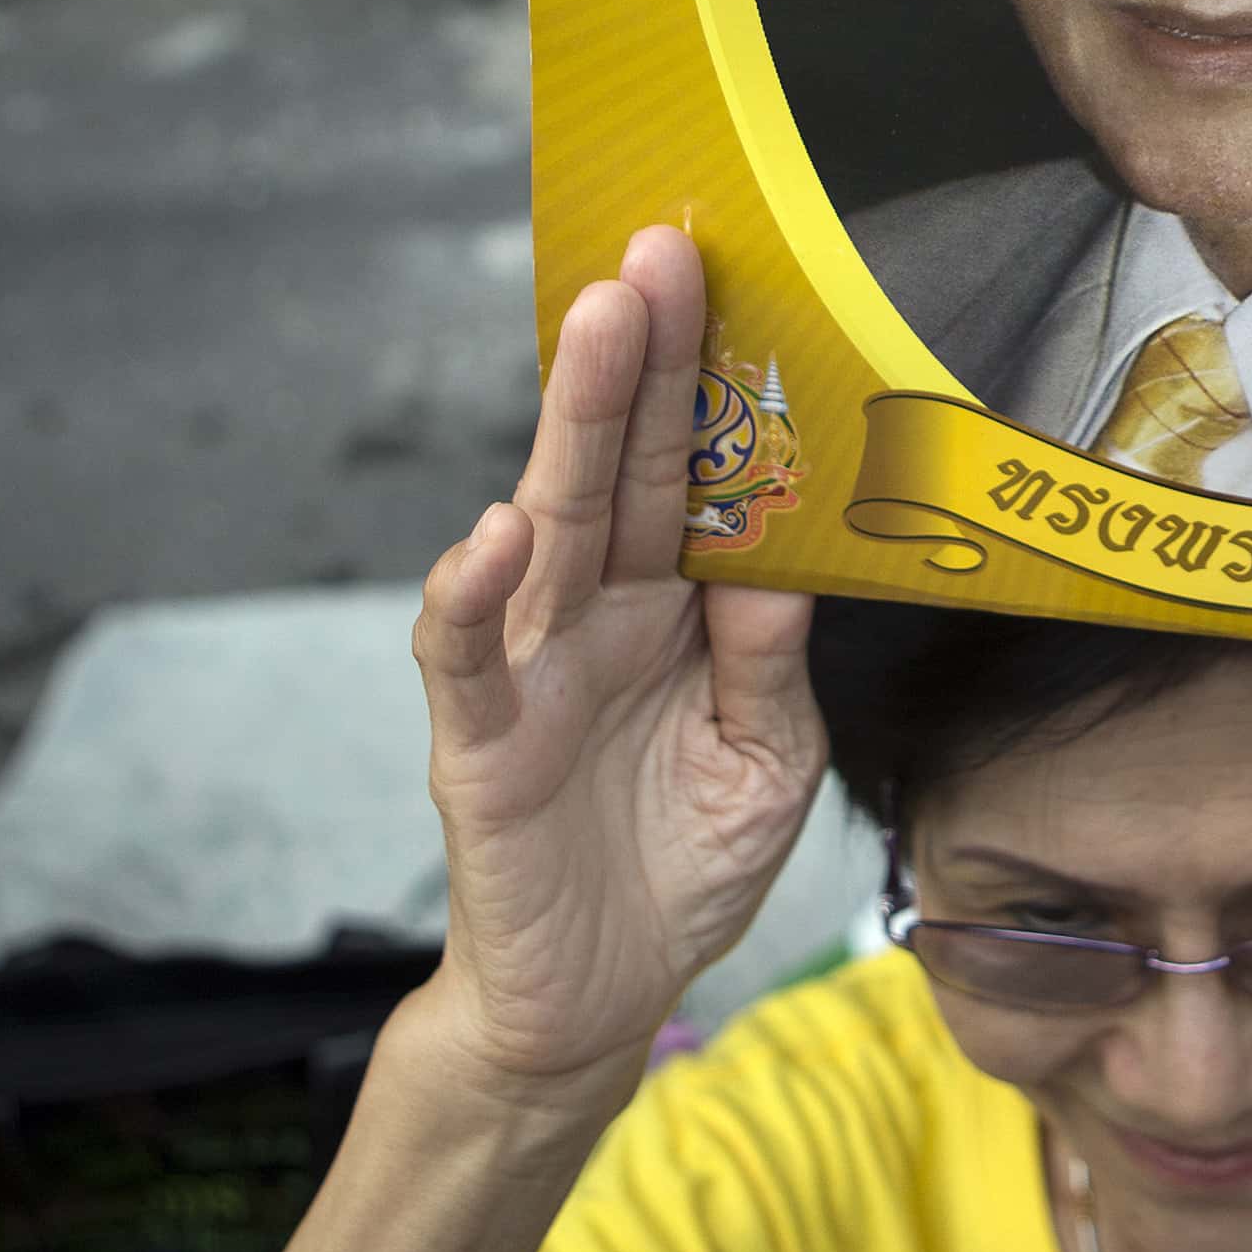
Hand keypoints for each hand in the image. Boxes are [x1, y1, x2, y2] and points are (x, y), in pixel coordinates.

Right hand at [409, 228, 825, 1087]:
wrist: (595, 1001)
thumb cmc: (679, 864)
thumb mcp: (766, 759)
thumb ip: (771, 661)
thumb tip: (787, 556)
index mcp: (675, 605)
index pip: (695, 474)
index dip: (712, 387)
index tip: (740, 283)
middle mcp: (599, 611)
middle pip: (623, 465)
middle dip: (643, 358)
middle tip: (662, 250)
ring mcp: (533, 666)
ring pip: (551, 520)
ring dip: (573, 421)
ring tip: (599, 323)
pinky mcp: (479, 741)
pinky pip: (464, 654)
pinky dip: (472, 591)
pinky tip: (494, 531)